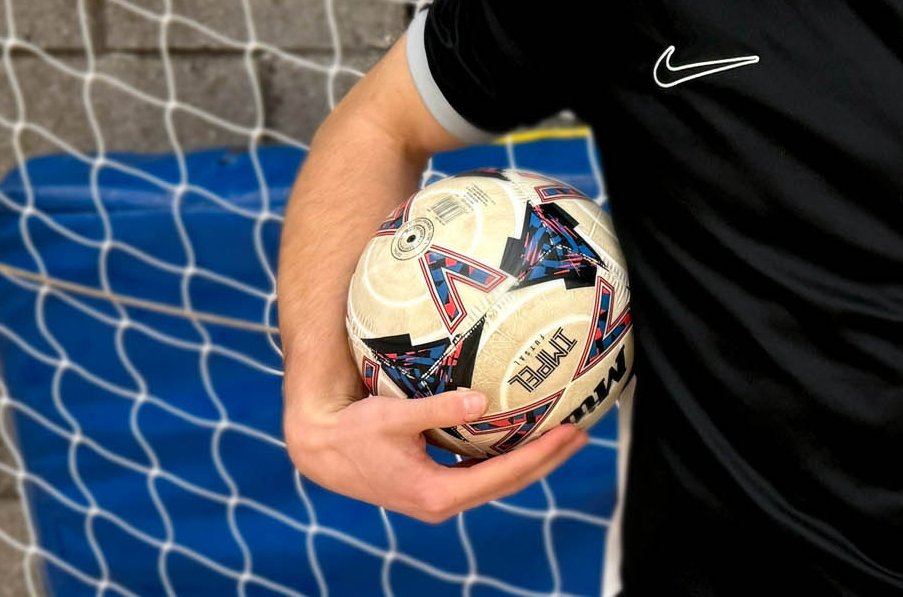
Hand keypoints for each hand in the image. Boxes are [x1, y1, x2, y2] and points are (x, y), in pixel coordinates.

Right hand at [285, 389, 588, 522]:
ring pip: (498, 479)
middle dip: (548, 459)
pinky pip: (482, 471)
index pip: (503, 475)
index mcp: (436, 493)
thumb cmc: (352, 431)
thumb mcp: (391, 417)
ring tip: (565, 434)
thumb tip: (480, 399)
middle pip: (510, 482)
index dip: (541, 455)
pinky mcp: (436, 485)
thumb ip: (436, 410)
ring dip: (533, 459)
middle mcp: (443, 501)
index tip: (571, 433)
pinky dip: (507, 456)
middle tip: (582, 432)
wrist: (320, 450)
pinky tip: (525, 435)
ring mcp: (440, 496)